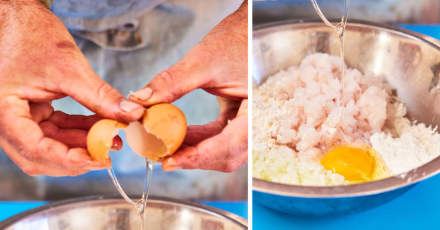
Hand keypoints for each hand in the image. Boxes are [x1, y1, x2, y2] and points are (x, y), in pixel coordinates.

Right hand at [0, 1, 143, 175]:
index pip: (35, 149)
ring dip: (81, 145)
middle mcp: (8, 120)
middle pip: (41, 156)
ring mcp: (20, 117)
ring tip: (112, 139)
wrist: (21, 18)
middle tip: (107, 155)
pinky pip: (57, 129)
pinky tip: (102, 126)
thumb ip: (100, 96)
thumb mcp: (70, 69)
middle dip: (76, 158)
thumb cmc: (33, 36)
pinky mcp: (33, 111)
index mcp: (5, 111)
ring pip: (51, 145)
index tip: (99, 159)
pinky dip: (79, 131)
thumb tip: (131, 115)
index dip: (69, 160)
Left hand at [130, 1, 247, 171]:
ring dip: (193, 151)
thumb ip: (171, 83)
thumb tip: (141, 100)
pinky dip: (197, 139)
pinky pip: (218, 138)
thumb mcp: (202, 63)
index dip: (197, 157)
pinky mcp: (238, 120)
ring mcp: (248, 123)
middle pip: (226, 156)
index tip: (169, 162)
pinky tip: (177, 134)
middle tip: (161, 156)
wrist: (248, 30)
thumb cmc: (235, 41)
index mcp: (256, 110)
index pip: (228, 145)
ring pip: (222, 151)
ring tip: (164, 145)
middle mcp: (257, 122)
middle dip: (192, 158)